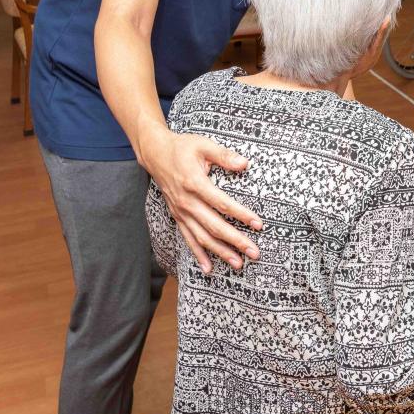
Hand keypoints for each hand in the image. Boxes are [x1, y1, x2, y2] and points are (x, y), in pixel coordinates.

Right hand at [142, 127, 260, 273]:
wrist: (155, 154)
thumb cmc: (182, 148)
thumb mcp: (203, 145)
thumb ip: (223, 155)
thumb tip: (244, 164)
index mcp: (195, 183)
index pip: (222, 203)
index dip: (241, 214)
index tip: (258, 224)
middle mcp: (187, 201)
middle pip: (214, 226)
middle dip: (235, 241)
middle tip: (254, 253)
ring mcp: (181, 211)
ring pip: (202, 237)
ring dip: (220, 252)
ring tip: (238, 264)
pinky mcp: (177, 216)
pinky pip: (188, 238)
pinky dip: (198, 254)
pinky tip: (208, 268)